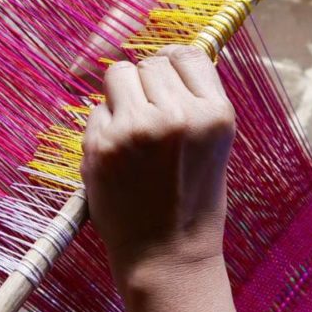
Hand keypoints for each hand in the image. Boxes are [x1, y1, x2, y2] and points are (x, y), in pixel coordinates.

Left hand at [82, 46, 234, 281]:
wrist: (167, 257)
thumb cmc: (191, 201)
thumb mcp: (213, 145)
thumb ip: (193, 101)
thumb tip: (163, 58)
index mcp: (215, 114)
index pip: (187, 54)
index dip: (171, 61)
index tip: (163, 73)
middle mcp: (178, 116)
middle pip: (150, 64)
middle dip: (145, 85)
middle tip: (149, 121)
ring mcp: (137, 128)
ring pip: (118, 74)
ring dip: (121, 96)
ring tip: (132, 133)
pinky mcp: (102, 145)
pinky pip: (96, 111)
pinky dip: (103, 128)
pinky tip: (119, 159)